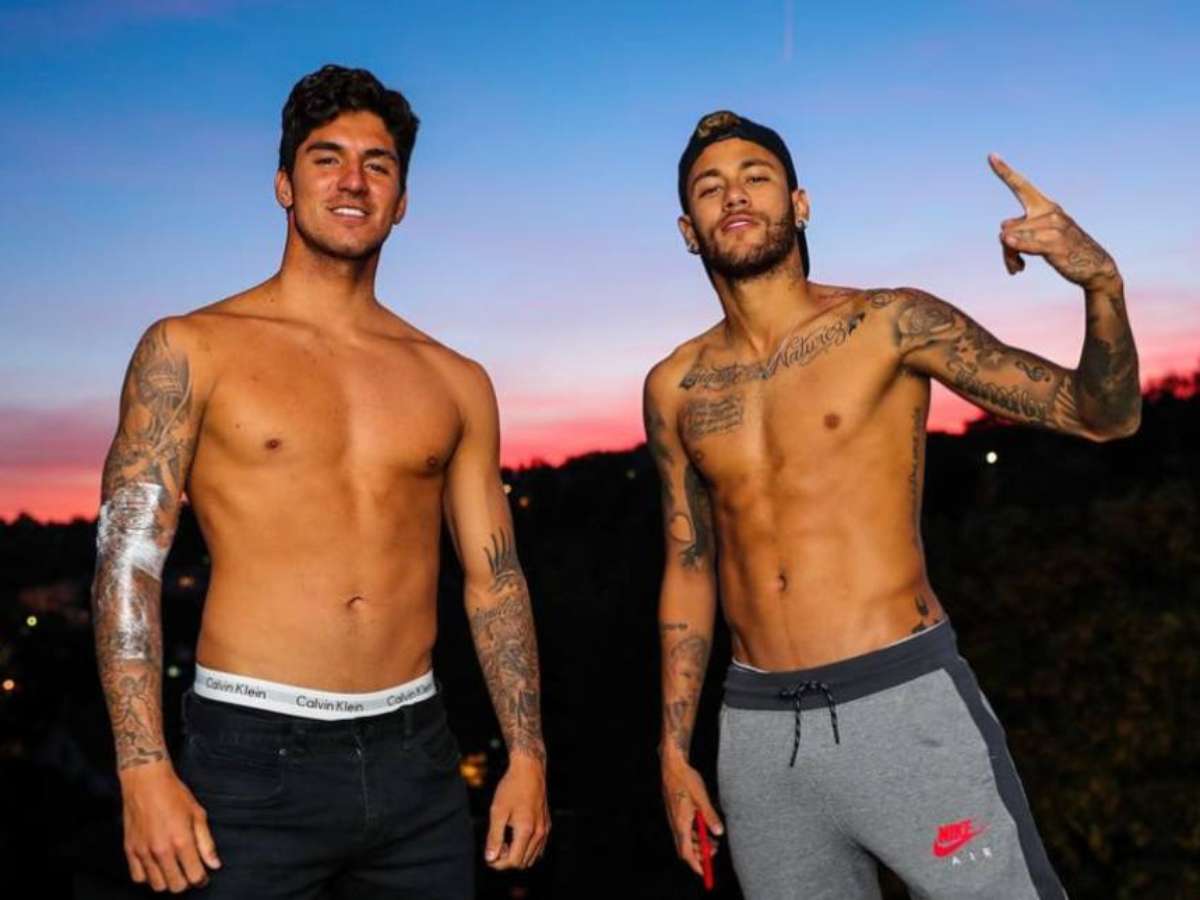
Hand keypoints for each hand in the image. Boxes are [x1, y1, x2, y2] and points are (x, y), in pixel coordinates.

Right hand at [120, 761, 219, 892]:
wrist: (146, 782)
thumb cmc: (174, 794)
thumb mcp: (198, 814)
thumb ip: (206, 843)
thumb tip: (214, 864)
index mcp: (182, 841)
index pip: (194, 876)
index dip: (201, 879)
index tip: (203, 877)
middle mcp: (161, 850)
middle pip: (176, 886)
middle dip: (186, 882)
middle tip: (188, 872)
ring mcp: (143, 851)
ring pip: (157, 885)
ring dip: (167, 881)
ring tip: (173, 869)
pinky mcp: (130, 850)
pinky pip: (138, 877)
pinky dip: (148, 876)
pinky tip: (156, 866)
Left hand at [485, 752, 549, 868]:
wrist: (529, 769)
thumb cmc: (511, 787)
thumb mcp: (497, 811)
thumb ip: (494, 836)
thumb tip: (490, 858)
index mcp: (526, 830)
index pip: (513, 861)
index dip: (498, 863)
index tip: (489, 854)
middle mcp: (539, 833)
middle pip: (522, 862)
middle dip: (507, 860)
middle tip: (496, 844)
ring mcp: (545, 829)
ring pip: (532, 857)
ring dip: (517, 855)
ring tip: (505, 839)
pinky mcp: (547, 825)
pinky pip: (538, 848)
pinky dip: (526, 849)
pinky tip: (516, 836)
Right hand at [661, 757, 723, 877]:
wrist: (672, 765)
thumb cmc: (686, 779)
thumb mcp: (702, 798)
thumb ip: (710, 816)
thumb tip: (719, 832)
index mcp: (680, 822)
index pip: (685, 851)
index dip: (695, 864)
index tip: (704, 872)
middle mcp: (675, 823)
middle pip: (685, 848)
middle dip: (699, 854)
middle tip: (714, 851)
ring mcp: (674, 818)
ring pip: (685, 839)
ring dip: (698, 843)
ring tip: (713, 841)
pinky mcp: (675, 812)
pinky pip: (684, 830)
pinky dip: (694, 834)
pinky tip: (704, 828)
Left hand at [989, 153, 1119, 290]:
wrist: (1093, 265)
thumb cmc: (1064, 249)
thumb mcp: (1040, 235)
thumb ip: (1021, 228)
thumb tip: (1004, 228)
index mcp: (1044, 206)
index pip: (1021, 186)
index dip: (1005, 172)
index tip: (991, 155)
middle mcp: (1049, 211)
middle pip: (1007, 228)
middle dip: (1006, 247)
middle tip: (1014, 262)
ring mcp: (1054, 226)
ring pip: (1012, 239)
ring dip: (1010, 257)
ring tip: (1018, 268)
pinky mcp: (1056, 243)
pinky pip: (1025, 243)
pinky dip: (1016, 248)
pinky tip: (1016, 265)